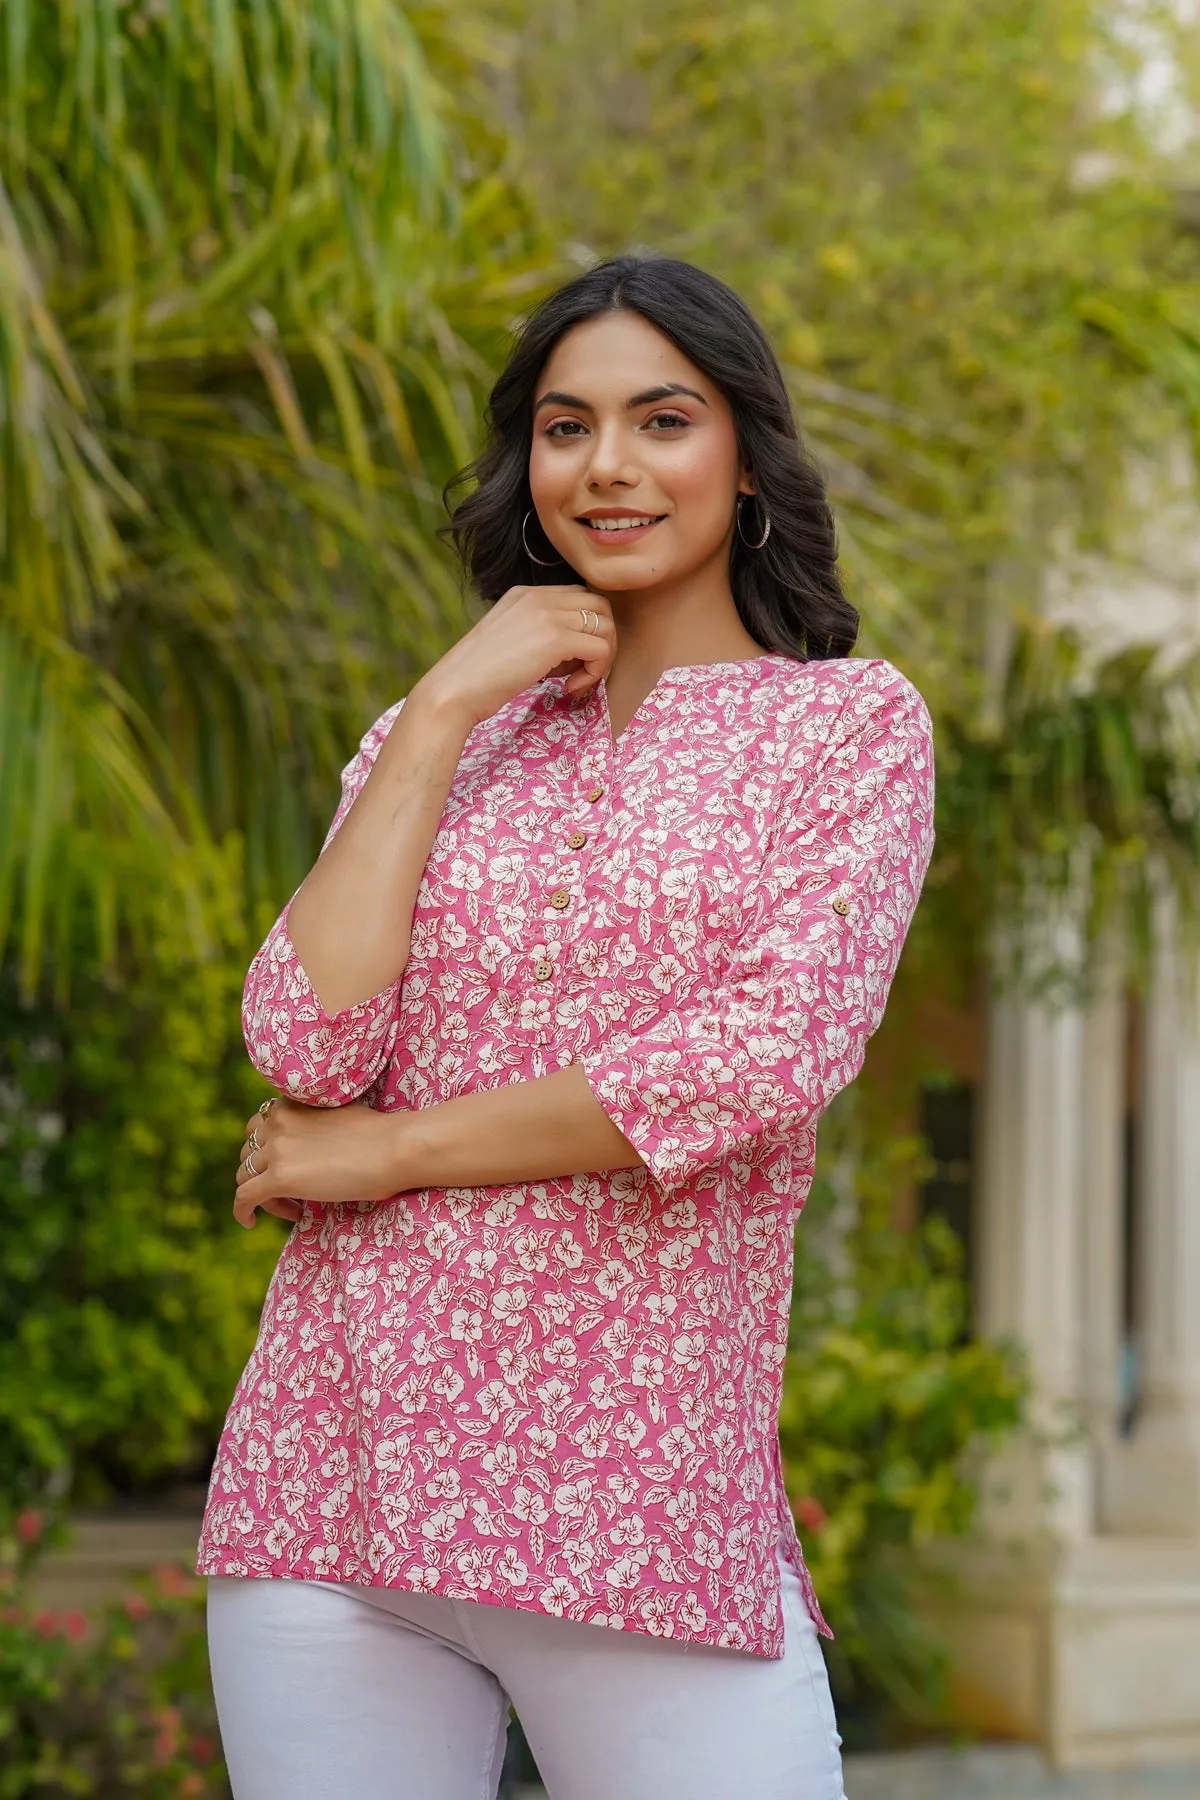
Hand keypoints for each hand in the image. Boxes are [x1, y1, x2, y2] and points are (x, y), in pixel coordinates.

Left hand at [234, 1098, 406, 1228]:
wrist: (393, 1149)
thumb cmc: (380, 1135)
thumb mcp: (336, 1117)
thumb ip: (312, 1126)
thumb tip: (308, 1151)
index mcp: (290, 1104)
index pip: (259, 1128)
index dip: (269, 1151)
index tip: (292, 1167)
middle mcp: (277, 1122)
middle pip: (249, 1154)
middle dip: (264, 1174)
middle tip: (295, 1192)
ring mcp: (277, 1150)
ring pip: (245, 1176)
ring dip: (264, 1194)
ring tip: (294, 1207)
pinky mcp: (280, 1178)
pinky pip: (244, 1197)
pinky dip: (242, 1211)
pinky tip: (250, 1222)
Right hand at [412, 583, 615, 729]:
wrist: (453, 690)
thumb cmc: (477, 678)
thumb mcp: (510, 642)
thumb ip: (541, 635)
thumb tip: (577, 652)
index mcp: (525, 594)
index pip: (579, 597)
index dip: (585, 629)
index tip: (570, 661)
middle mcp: (538, 596)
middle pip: (600, 605)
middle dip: (601, 640)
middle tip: (582, 670)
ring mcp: (547, 614)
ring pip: (606, 626)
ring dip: (601, 658)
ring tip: (576, 681)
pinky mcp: (554, 639)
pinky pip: (601, 649)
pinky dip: (595, 673)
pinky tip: (569, 688)